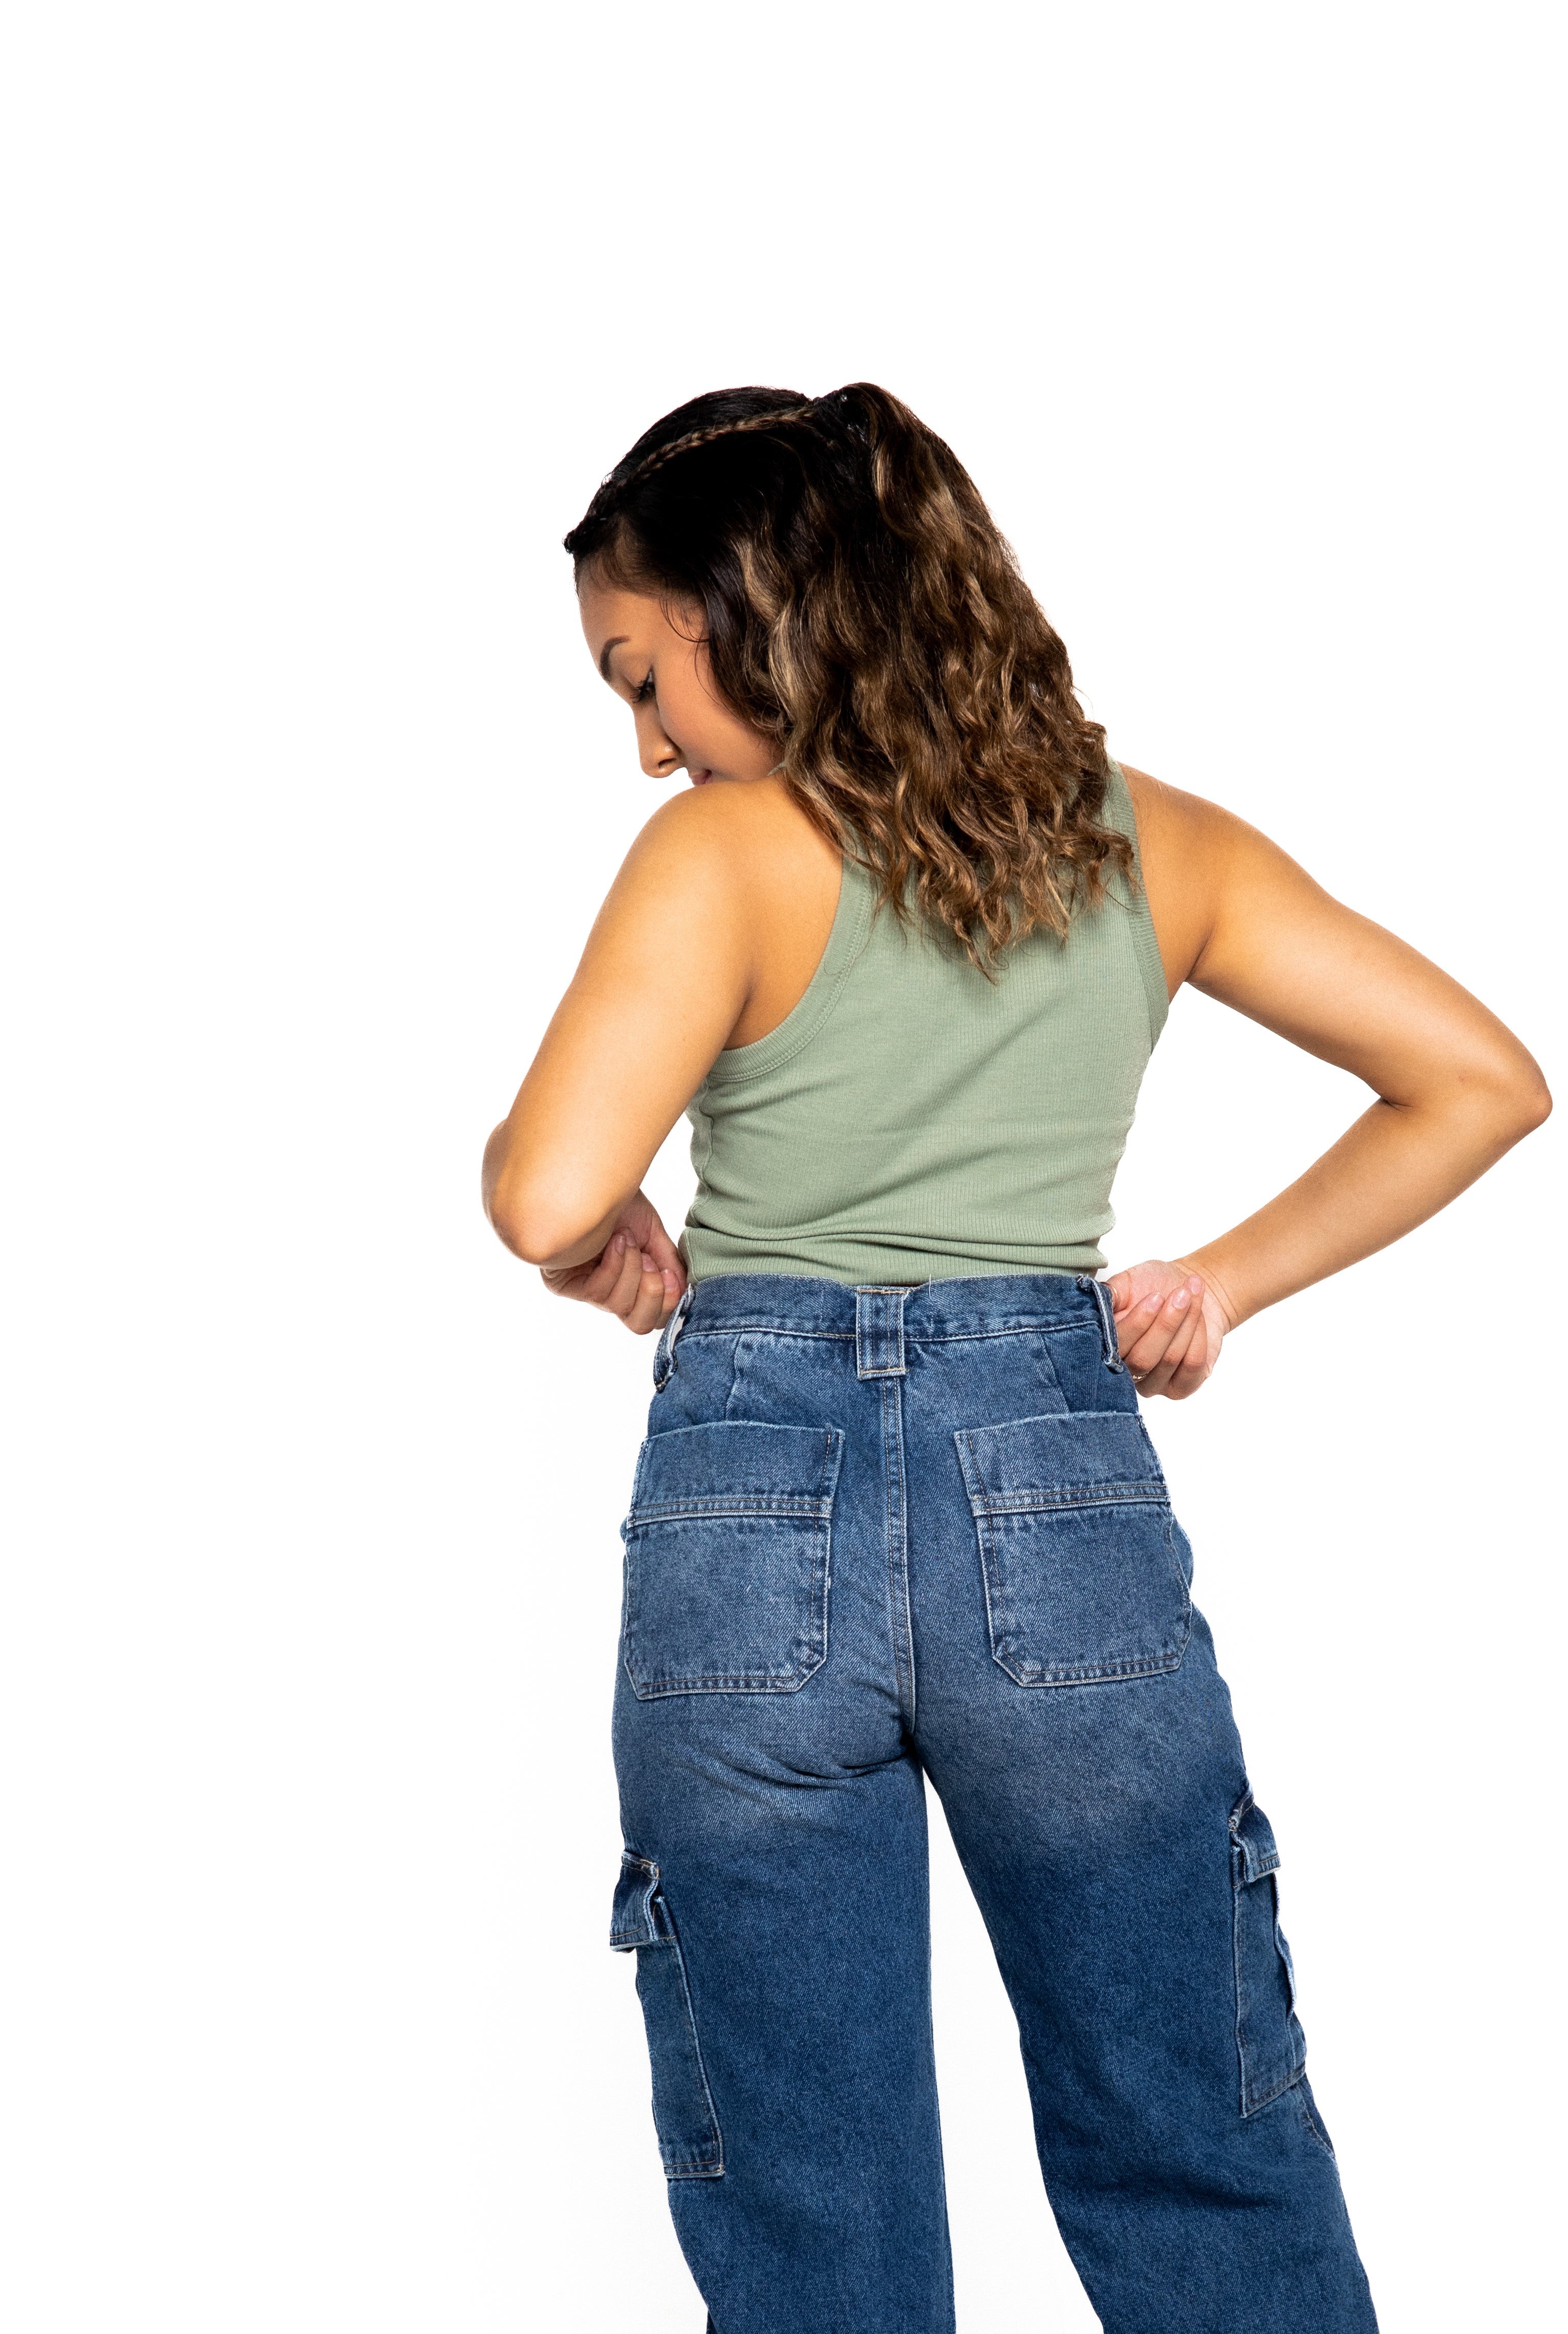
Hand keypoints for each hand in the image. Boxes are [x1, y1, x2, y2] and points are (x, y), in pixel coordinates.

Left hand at [539, 1190, 686, 1334]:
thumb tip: (684, 1293)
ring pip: (620, 1306)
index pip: (653, 1317)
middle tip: (652, 1265)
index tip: (669, 1274)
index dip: (667, 1303)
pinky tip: (613, 1241)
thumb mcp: (652, 1234)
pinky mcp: (562, 1284)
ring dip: (632, 1270)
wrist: (591, 1178)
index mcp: (631, 1284)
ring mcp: (584, 1291)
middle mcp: (608, 1293)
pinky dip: (614, 1265)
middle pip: (639, 1325)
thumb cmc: (619, 1204)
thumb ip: (669, 1264)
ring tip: (627, 1240)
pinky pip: (597, 1293)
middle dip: (653, 1296)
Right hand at [1106, 1259, 1234, 1399]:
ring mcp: (1153, 1383)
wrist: (1189, 1292)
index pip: (1117, 1345)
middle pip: (1144, 1358)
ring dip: (1187, 1323)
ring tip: (1192, 1295)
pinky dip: (1199, 1336)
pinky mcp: (1182, 1387)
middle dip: (1167, 1324)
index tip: (1156, 1297)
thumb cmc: (1154, 1285)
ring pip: (1169, 1359)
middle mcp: (1126, 1370)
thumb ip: (1110, 1293)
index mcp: (1107, 1346)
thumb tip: (1097, 1299)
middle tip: (1182, 1294)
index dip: (1137, 1324)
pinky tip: (1199, 1317)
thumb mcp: (1128, 1282)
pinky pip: (1192, 1365)